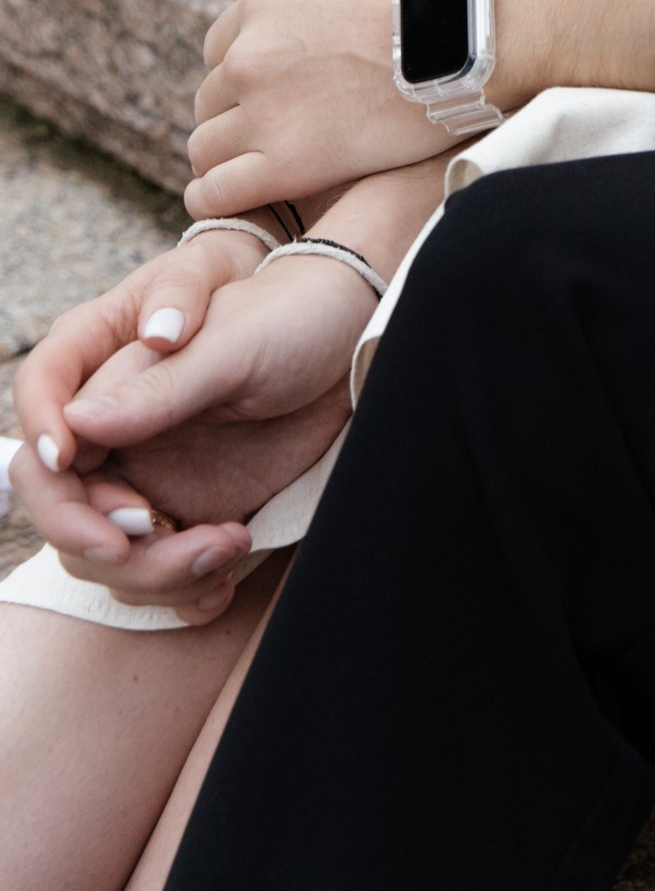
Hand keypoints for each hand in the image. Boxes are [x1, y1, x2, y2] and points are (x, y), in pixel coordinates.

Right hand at [11, 257, 367, 625]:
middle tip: (168, 537)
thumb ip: (160, 384)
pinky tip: (226, 584)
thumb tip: (79, 423)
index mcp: (113, 374)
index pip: (46, 439)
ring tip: (230, 545)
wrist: (354, 339)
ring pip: (111, 557)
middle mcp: (121, 433)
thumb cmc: (291, 317)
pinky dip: (186, 592)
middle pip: (68, 513)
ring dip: (159, 573)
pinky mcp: (190, 513)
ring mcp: (152, 478)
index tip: (110, 521)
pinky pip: (160, 574)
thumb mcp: (232, 344)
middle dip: (107, 544)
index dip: (54, 488)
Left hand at [188, 0, 445, 213]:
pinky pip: (215, 193)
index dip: (243, 81)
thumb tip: (322, 42)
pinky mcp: (283, 161)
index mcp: (264, 2)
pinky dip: (213, 200)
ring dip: (228, 160)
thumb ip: (314, 16)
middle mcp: (249, 51)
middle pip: (211, 101)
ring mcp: (261, 107)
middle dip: (237, 120)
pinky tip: (228, 203)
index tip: (268, 100)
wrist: (468, 36)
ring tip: (259, 174)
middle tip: (274, 140)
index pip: (220, 52)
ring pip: (206, 147)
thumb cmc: (434, 13)